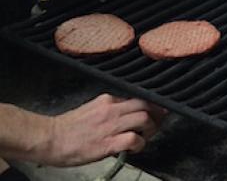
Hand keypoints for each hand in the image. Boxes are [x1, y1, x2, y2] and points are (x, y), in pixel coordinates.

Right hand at [45, 94, 165, 166]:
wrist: (50, 138)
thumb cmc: (67, 127)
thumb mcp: (92, 109)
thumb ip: (110, 109)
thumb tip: (126, 114)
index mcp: (108, 100)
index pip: (138, 97)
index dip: (151, 104)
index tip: (158, 110)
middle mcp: (112, 109)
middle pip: (146, 105)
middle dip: (156, 114)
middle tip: (157, 123)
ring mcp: (110, 125)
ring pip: (143, 118)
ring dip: (150, 128)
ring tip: (147, 136)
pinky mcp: (107, 142)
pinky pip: (133, 139)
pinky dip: (140, 143)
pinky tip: (137, 147)